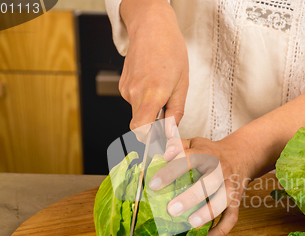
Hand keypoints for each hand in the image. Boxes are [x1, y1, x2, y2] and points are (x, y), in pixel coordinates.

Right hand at [119, 0, 188, 129]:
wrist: (151, 27)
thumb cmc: (170, 51)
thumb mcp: (182, 84)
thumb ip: (175, 112)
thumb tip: (170, 132)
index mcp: (152, 94)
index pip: (140, 129)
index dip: (149, 138)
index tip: (159, 138)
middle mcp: (135, 93)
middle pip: (139, 124)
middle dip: (153, 124)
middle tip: (167, 113)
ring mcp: (126, 89)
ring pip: (138, 112)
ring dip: (150, 109)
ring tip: (161, 90)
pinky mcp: (122, 85)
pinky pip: (134, 101)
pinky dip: (144, 99)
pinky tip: (152, 83)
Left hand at [149, 135, 257, 235]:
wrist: (243, 155)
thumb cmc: (211, 152)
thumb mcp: (195, 143)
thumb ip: (177, 145)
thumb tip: (165, 153)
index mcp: (207, 154)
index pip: (189, 160)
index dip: (171, 171)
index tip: (154, 184)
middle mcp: (221, 170)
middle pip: (209, 183)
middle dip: (191, 197)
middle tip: (171, 210)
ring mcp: (230, 187)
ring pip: (223, 201)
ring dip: (208, 213)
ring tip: (191, 224)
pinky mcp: (236, 201)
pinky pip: (231, 218)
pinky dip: (220, 232)